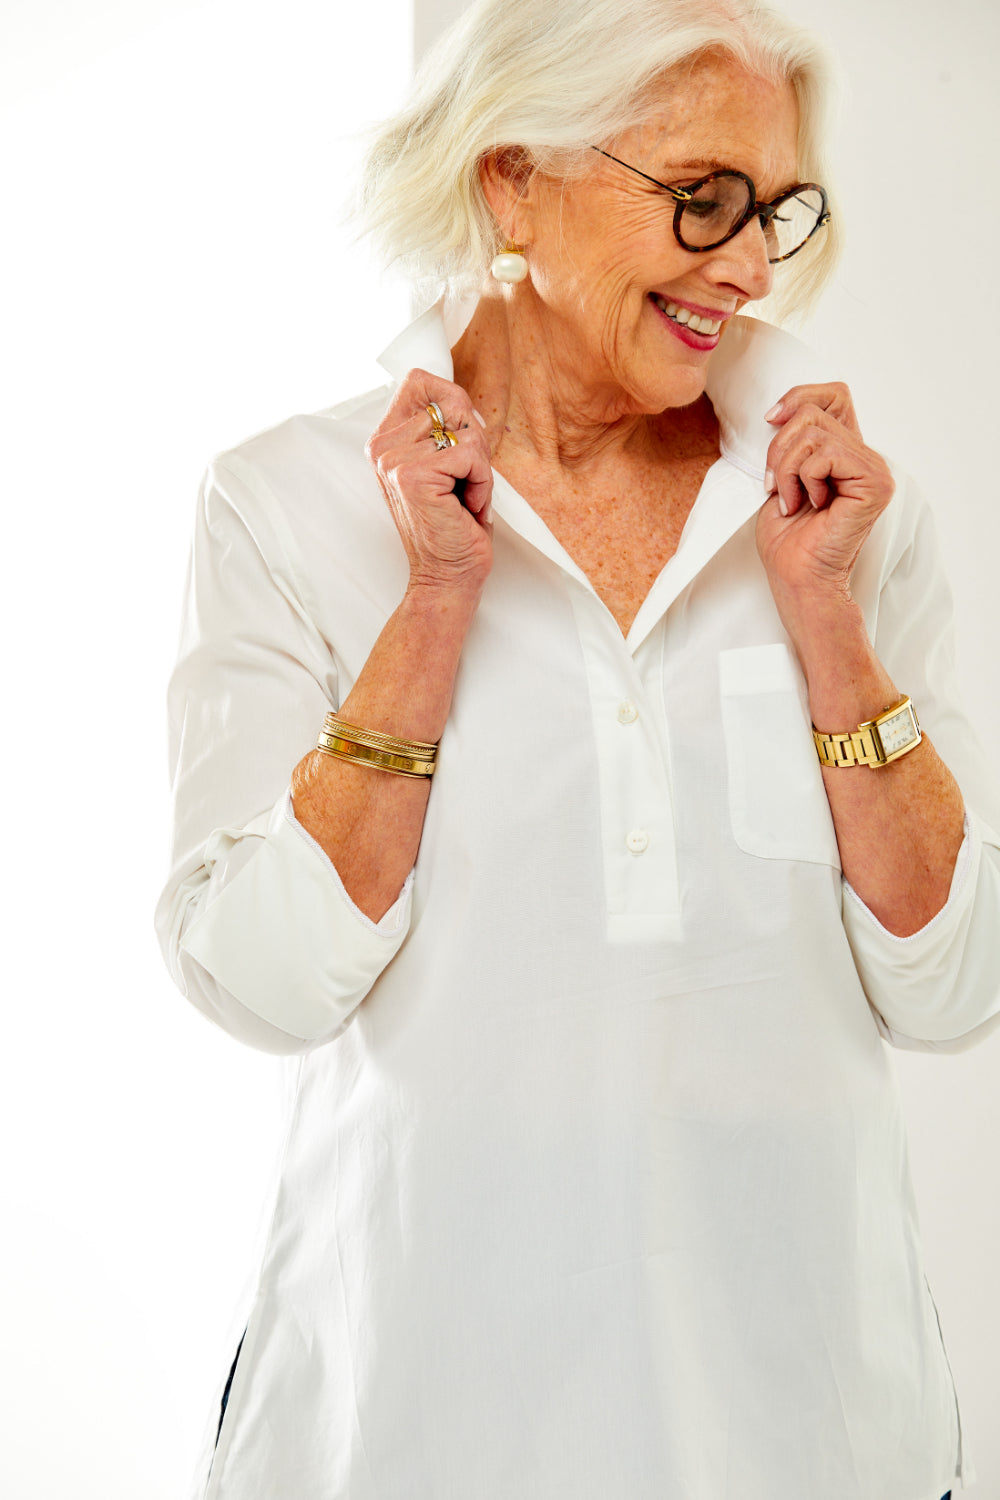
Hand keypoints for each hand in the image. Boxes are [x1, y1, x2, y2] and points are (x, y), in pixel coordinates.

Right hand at [366, 369, 493, 598]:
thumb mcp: (447, 466)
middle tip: (464, 482)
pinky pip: (471, 456)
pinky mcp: (413, 476)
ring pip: (467, 432)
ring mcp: (393, 460)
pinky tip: (467, 508)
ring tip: (463, 499)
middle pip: (452, 403)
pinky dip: (482, 484)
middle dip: (474, 443)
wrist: (448, 576)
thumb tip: (463, 399)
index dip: (453, 403)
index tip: (459, 446)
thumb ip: (444, 428)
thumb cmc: (453, 525)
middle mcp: (382, 446)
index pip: (420, 380)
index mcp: (385, 439)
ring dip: (479, 469)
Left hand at [755, 382, 893, 617]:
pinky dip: (802, 479)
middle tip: (776, 486)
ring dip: (787, 469)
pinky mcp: (875, 483)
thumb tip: (780, 410)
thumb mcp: (780, 476)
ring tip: (791, 500)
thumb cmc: (787, 538)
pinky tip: (809, 506)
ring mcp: (874, 469)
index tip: (770, 419)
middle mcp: (865, 456)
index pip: (835, 394)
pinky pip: (825, 455)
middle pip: (813, 412)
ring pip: (814, 432)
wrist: (796, 576)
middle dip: (779, 449)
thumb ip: (791, 440)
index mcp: (846, 452)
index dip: (800, 396)